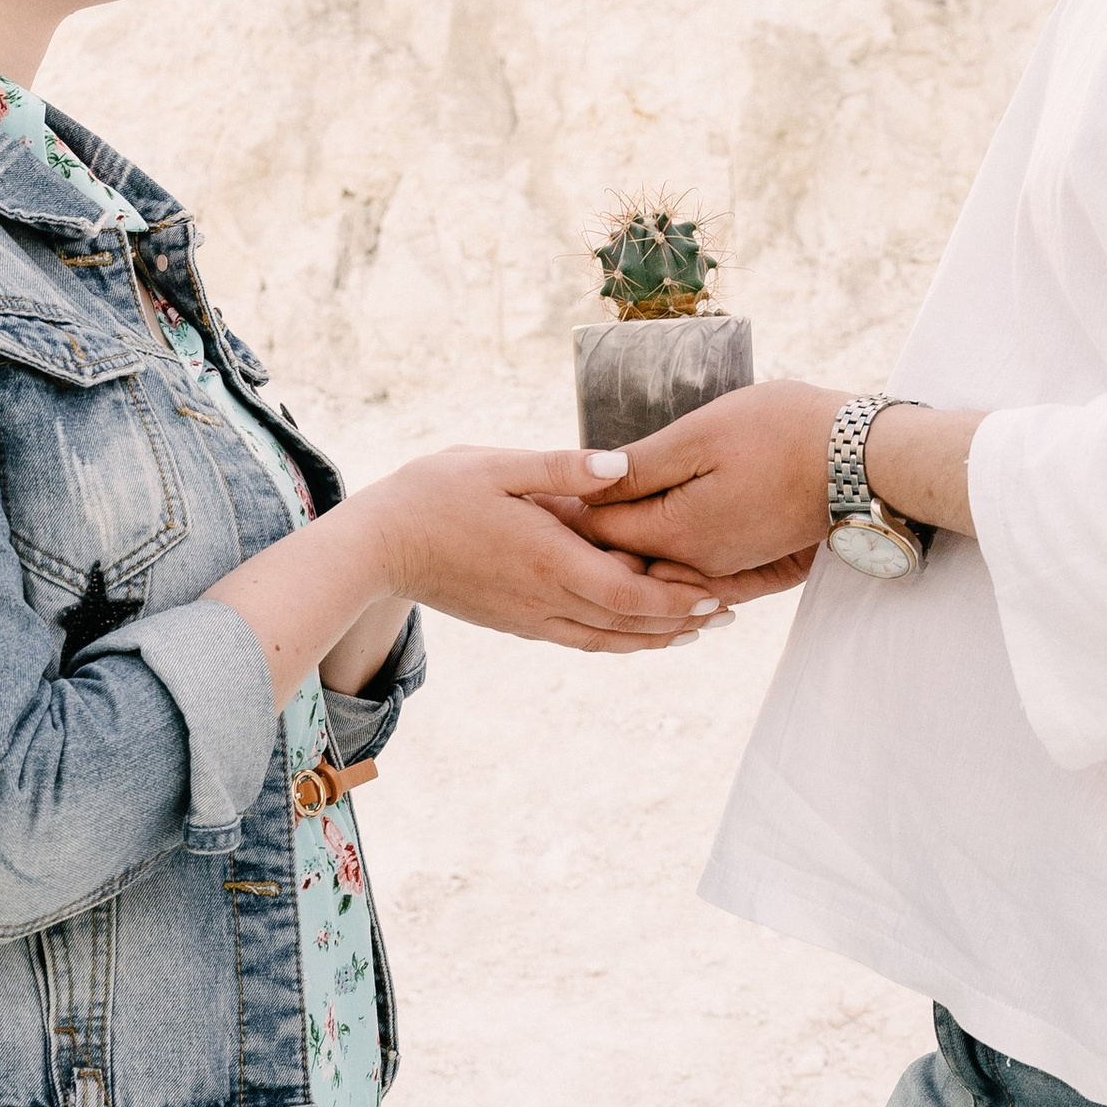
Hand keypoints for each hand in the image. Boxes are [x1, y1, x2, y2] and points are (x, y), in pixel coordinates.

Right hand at [361, 447, 733, 654]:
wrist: (379, 547)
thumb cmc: (435, 494)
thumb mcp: (498, 466)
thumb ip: (561, 468)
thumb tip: (621, 465)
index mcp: (548, 559)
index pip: (629, 596)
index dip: (678, 602)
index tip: (718, 595)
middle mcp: (545, 599)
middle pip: (628, 626)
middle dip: (681, 623)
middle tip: (727, 613)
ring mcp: (530, 617)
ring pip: (606, 641)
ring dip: (654, 639)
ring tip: (695, 629)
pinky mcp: (517, 622)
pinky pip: (579, 640)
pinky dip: (617, 640)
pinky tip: (634, 630)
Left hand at [576, 382, 845, 589]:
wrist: (862, 460)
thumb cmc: (783, 433)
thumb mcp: (700, 434)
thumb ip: (640, 465)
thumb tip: (587, 484)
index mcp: (676, 531)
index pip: (598, 530)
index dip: (572, 504)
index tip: (556, 481)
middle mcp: (696, 564)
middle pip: (624, 556)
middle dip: (595, 529)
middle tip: (570, 494)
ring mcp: (726, 569)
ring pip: (658, 565)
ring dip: (630, 542)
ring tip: (610, 504)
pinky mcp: (750, 565)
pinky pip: (693, 570)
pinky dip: (668, 555)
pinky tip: (661, 528)